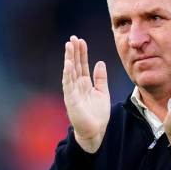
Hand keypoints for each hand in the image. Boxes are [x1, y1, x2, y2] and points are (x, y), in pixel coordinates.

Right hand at [62, 35, 109, 152]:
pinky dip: (68, 74)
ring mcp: (73, 92)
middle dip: (74, 52)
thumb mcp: (102, 92)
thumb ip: (100, 78)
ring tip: (69, 46)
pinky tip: (68, 64)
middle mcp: (77, 86)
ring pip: (70, 72)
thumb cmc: (98, 114)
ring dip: (69, 59)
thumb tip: (99, 62)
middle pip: (75, 65)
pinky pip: (68, 85)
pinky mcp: (71, 100)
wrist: (96, 131)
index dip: (82, 53)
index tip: (81, 40)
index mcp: (85, 84)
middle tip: (73, 38)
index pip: (82, 64)